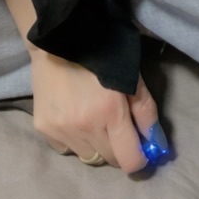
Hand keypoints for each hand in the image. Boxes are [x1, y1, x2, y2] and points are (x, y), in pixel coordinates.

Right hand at [30, 48, 159, 173]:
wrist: (58, 38)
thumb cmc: (102, 54)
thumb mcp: (132, 77)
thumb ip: (146, 112)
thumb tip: (156, 145)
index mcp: (110, 111)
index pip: (129, 160)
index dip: (138, 158)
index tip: (138, 149)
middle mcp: (85, 125)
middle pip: (109, 160)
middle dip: (116, 148)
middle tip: (114, 125)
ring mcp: (61, 128)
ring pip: (87, 156)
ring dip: (94, 144)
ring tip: (91, 118)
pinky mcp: (43, 127)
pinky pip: (66, 149)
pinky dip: (73, 140)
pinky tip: (72, 117)